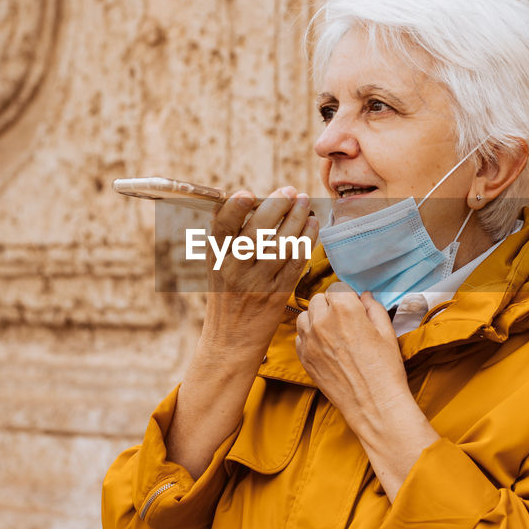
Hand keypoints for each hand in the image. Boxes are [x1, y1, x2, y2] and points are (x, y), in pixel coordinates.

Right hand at [203, 186, 317, 349]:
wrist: (231, 338)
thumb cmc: (224, 291)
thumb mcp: (215, 261)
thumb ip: (224, 232)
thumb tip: (234, 196)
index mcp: (216, 256)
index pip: (222, 228)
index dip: (234, 210)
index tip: (247, 193)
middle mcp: (235, 269)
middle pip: (256, 234)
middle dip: (276, 208)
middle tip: (290, 191)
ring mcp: (257, 282)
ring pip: (280, 246)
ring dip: (296, 220)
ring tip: (304, 202)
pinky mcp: (278, 294)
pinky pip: (295, 263)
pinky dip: (306, 241)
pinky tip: (312, 225)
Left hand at [295, 284, 437, 498]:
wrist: (373, 403)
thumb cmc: (385, 369)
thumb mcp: (387, 332)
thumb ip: (373, 308)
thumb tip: (364, 296)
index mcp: (345, 309)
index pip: (338, 288)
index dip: (347, 296)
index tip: (353, 305)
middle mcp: (322, 321)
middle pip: (318, 299)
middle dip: (330, 305)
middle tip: (344, 319)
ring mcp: (310, 340)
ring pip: (305, 316)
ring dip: (316, 318)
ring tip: (332, 331)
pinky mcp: (304, 357)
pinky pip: (299, 337)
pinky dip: (309, 337)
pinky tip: (325, 346)